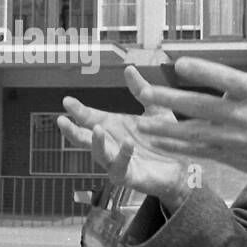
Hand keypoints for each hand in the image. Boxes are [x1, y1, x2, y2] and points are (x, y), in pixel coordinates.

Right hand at [58, 66, 195, 207]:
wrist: (184, 166)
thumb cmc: (167, 140)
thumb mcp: (155, 110)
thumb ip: (141, 91)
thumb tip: (129, 69)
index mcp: (114, 127)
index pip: (90, 118)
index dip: (78, 110)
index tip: (67, 101)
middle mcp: (112, 144)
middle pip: (85, 139)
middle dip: (72, 130)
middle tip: (61, 120)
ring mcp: (117, 162)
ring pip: (99, 155)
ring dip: (96, 142)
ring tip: (96, 129)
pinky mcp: (129, 176)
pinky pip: (120, 168)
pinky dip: (122, 155)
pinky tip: (127, 143)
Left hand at [136, 21, 246, 192]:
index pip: (225, 79)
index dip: (203, 71)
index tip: (180, 64)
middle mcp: (242, 115)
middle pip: (201, 106)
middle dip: (172, 101)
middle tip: (146, 94)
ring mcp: (232, 138)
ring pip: (194, 132)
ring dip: (166, 128)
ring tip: (141, 122)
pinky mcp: (227, 155)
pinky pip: (197, 151)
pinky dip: (176, 147)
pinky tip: (155, 142)